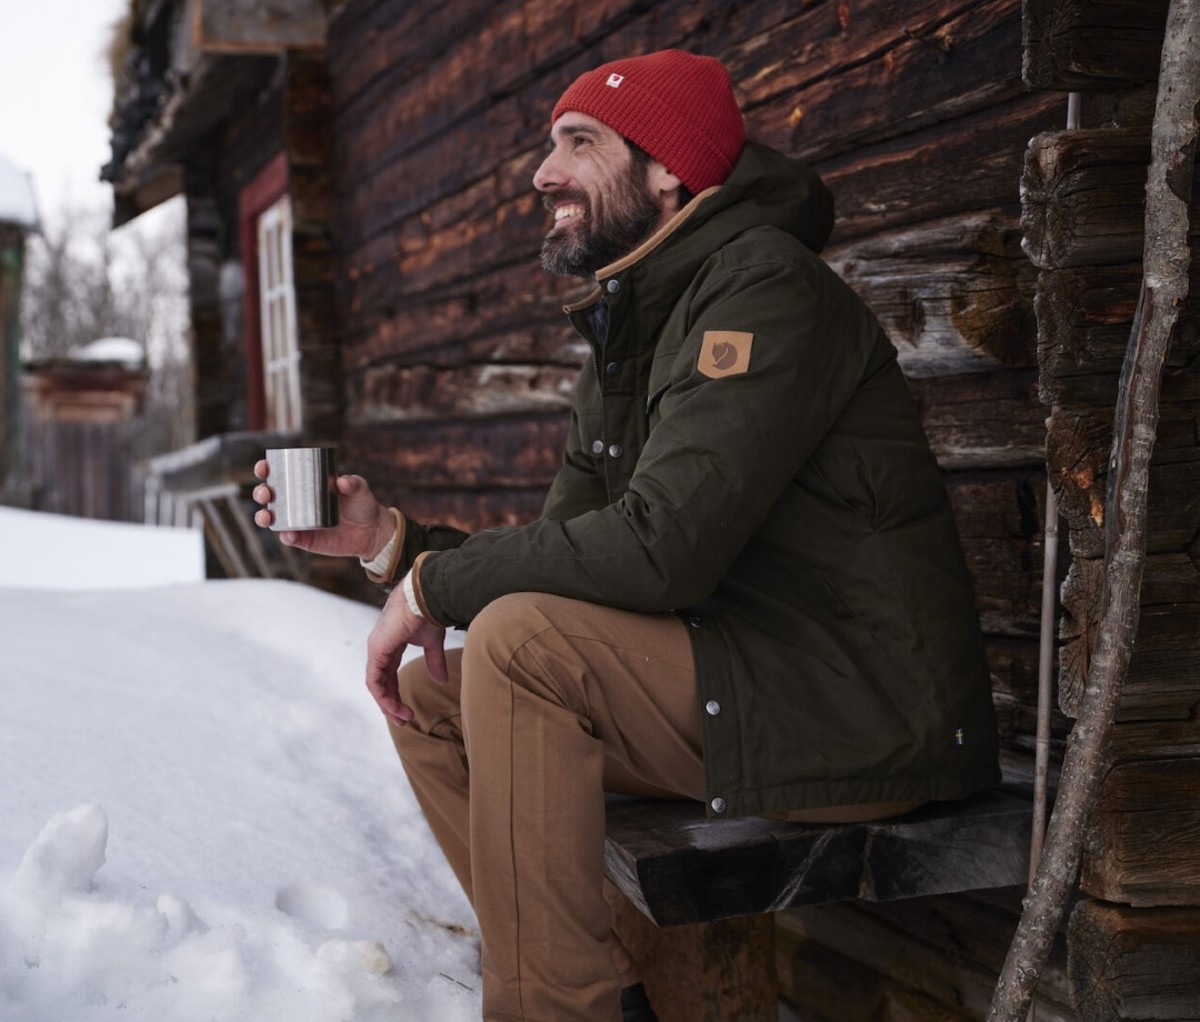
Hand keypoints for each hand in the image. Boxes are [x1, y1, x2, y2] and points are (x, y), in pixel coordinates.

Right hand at [252, 460, 395, 560]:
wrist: (371, 531)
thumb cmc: (362, 503)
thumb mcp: (359, 489)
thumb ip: (352, 483)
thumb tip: (341, 481)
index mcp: (305, 484)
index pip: (280, 474)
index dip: (266, 469)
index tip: (264, 467)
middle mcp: (297, 502)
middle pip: (270, 496)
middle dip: (261, 492)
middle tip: (266, 492)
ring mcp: (298, 521)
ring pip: (273, 518)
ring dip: (264, 516)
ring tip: (267, 515)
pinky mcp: (305, 539)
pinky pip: (289, 538)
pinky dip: (286, 536)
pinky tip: (289, 533)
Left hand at [364, 583, 447, 725]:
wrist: (425, 598)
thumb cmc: (428, 613)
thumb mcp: (432, 643)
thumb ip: (434, 662)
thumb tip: (441, 680)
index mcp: (391, 644)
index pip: (389, 674)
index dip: (397, 693)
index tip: (408, 711)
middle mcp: (379, 648)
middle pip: (381, 682)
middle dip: (391, 703)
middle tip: (404, 720)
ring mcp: (376, 650)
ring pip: (376, 685)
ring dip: (388, 704)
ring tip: (403, 718)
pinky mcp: (376, 651)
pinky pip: (374, 681)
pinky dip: (383, 696)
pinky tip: (394, 707)